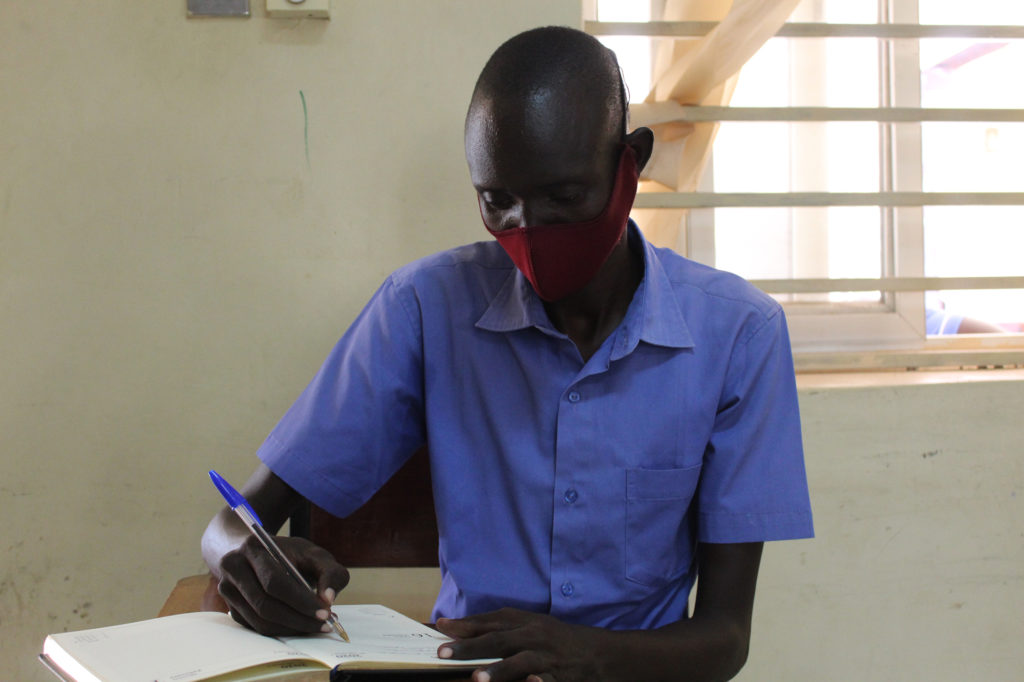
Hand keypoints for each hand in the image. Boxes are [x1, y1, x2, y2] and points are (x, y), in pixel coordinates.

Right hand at [217, 534, 348, 635]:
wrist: (262, 555)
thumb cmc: (291, 555)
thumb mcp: (315, 555)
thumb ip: (330, 572)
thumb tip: (328, 599)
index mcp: (253, 547)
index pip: (274, 581)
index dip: (300, 600)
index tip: (324, 612)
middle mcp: (233, 567)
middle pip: (264, 604)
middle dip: (298, 618)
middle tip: (323, 624)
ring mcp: (228, 589)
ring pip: (259, 620)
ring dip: (290, 628)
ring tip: (315, 626)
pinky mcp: (232, 607)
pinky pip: (256, 627)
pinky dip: (280, 630)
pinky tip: (299, 625)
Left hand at [435, 608, 606, 681]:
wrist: (600, 653)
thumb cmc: (557, 640)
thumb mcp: (531, 627)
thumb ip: (499, 628)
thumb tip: (458, 630)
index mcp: (526, 622)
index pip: (491, 621)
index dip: (465, 625)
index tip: (441, 628)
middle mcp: (535, 636)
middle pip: (499, 640)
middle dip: (470, 647)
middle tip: (443, 653)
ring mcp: (548, 657)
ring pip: (520, 662)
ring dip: (498, 670)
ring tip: (476, 679)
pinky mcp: (561, 677)